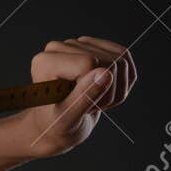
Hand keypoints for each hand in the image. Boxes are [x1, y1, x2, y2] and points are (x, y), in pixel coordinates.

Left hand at [18, 35, 136, 158]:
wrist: (55, 125)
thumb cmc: (56, 124)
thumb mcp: (68, 118)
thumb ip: (85, 95)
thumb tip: (106, 73)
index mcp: (45, 62)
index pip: (90, 63)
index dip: (96, 89)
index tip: (81, 107)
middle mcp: (58, 48)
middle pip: (109, 60)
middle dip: (108, 91)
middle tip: (87, 106)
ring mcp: (76, 45)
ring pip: (121, 58)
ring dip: (116, 88)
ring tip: (93, 100)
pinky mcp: (92, 47)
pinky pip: (124, 56)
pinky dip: (122, 80)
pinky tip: (103, 90)